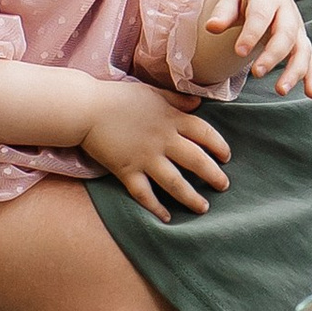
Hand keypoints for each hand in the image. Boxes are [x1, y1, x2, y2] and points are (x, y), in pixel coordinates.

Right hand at [79, 81, 234, 217]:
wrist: (85, 109)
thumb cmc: (119, 97)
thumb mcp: (152, 92)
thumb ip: (177, 99)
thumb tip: (198, 103)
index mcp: (171, 118)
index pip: (205, 133)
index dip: (219, 146)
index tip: (226, 157)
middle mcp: (163, 140)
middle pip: (196, 161)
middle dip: (213, 176)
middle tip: (223, 186)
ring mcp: (145, 158)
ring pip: (175, 183)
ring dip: (191, 198)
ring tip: (203, 208)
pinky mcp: (126, 171)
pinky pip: (144, 194)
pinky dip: (156, 208)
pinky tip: (167, 218)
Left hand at [194, 0, 311, 97]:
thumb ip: (222, 12)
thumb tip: (211, 27)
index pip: (261, 15)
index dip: (251, 34)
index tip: (238, 52)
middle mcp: (287, 12)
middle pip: (285, 35)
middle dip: (273, 55)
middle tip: (256, 73)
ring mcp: (297, 29)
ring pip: (302, 50)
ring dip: (295, 71)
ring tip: (280, 90)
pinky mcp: (301, 42)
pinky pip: (311, 59)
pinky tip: (311, 94)